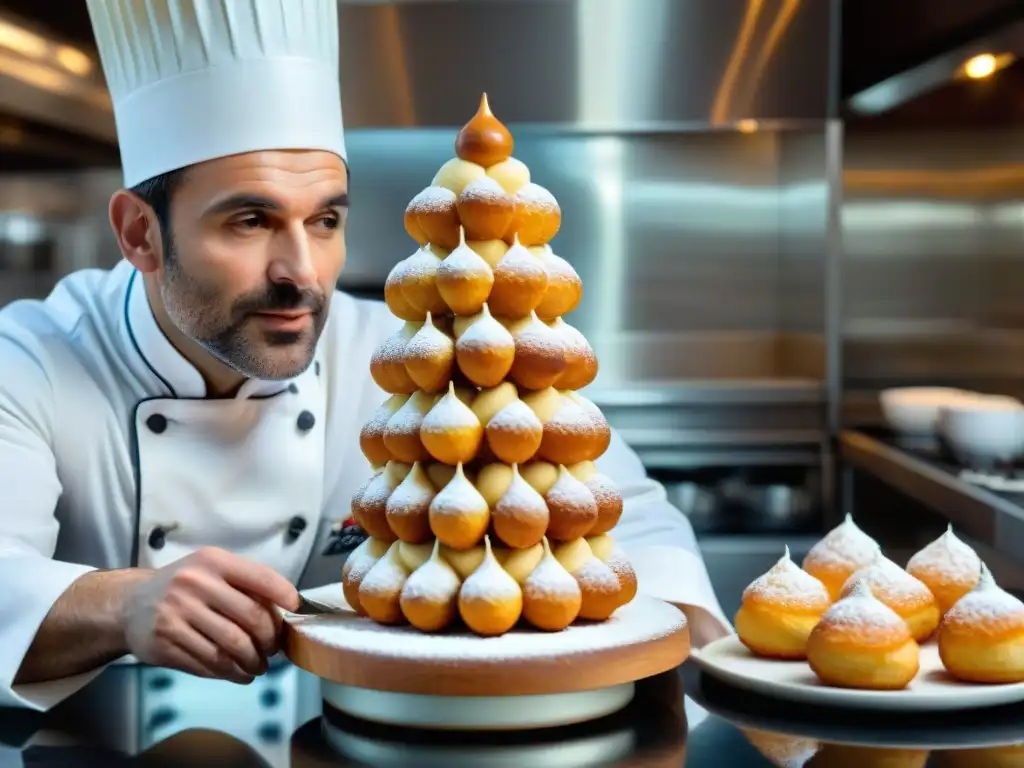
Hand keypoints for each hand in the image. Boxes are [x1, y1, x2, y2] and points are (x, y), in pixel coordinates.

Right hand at [123, 547, 299, 683]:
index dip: (284, 595)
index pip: (260, 578)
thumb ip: (244, 583)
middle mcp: (194, 585)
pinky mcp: (165, 644)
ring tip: (259, 666)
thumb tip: (285, 609)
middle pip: (251, 618)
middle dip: (270, 639)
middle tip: (273, 650)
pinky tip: (239, 674)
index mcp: (213, 562)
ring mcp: (177, 615)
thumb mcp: (211, 570)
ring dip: (253, 662)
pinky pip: (209, 664)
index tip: (297, 609)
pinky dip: (231, 673)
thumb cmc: (183, 587)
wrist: (130, 604)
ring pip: (232, 647)